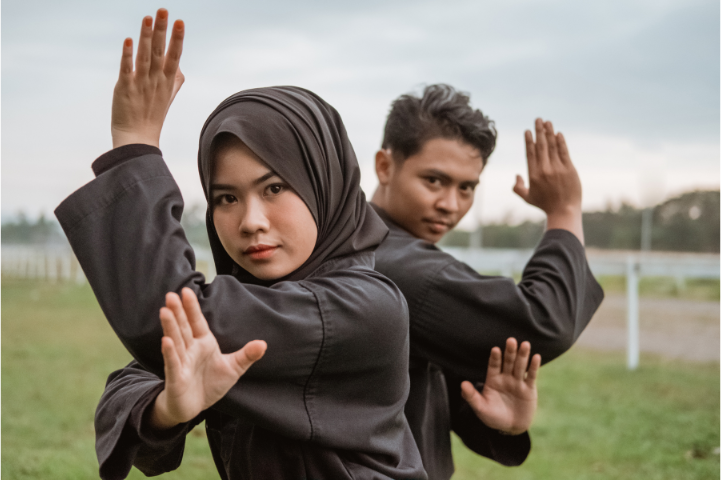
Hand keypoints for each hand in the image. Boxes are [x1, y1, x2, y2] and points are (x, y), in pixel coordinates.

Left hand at [111, 9, 184, 148]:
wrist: (138, 138)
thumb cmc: (152, 118)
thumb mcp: (167, 98)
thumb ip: (175, 82)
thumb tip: (180, 69)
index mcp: (167, 83)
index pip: (174, 57)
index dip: (177, 39)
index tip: (180, 22)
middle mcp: (156, 81)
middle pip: (161, 52)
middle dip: (163, 30)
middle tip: (164, 10)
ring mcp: (141, 84)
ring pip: (145, 57)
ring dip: (147, 37)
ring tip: (148, 18)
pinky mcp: (125, 89)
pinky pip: (127, 69)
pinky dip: (127, 55)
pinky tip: (128, 41)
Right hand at [148, 288, 266, 429]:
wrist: (195, 407)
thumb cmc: (211, 385)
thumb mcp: (233, 369)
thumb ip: (247, 355)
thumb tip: (264, 344)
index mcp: (203, 343)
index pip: (197, 322)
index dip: (192, 307)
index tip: (187, 291)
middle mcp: (190, 350)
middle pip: (183, 327)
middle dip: (177, 311)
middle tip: (171, 294)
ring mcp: (181, 362)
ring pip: (175, 341)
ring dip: (170, 326)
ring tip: (165, 310)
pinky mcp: (176, 377)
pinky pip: (172, 363)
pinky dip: (169, 352)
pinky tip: (166, 340)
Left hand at [460, 338, 540, 434]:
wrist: (511, 428)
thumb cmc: (493, 417)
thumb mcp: (481, 408)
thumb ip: (472, 396)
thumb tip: (462, 384)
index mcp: (493, 380)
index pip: (493, 366)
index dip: (495, 358)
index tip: (495, 349)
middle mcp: (505, 378)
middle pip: (508, 362)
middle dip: (509, 352)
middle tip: (510, 340)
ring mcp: (518, 382)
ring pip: (520, 366)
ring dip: (523, 355)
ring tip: (525, 344)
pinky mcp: (529, 389)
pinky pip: (532, 376)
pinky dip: (534, 367)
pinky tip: (536, 357)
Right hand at [513, 119, 583, 243]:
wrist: (564, 211)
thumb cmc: (545, 205)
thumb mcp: (528, 198)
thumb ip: (518, 188)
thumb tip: (517, 175)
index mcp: (534, 175)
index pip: (530, 153)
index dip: (529, 140)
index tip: (528, 131)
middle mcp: (544, 169)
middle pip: (541, 146)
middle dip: (539, 131)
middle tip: (538, 119)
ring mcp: (557, 168)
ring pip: (552, 146)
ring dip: (549, 132)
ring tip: (548, 122)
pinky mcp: (569, 169)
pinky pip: (564, 152)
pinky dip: (561, 142)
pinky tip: (558, 134)